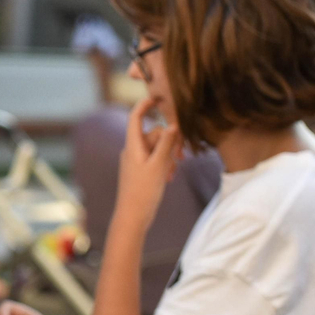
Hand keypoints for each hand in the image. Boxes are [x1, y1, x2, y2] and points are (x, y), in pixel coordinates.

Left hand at [112, 96, 182, 232]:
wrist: (132, 217)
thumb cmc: (143, 192)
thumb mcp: (159, 166)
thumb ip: (166, 144)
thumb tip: (173, 124)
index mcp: (132, 146)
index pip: (135, 118)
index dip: (145, 105)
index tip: (157, 97)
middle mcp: (132, 151)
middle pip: (154, 134)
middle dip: (169, 142)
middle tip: (182, 156)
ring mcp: (136, 161)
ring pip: (158, 148)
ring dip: (169, 156)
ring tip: (173, 172)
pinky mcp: (141, 171)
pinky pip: (156, 160)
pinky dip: (164, 164)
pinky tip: (170, 177)